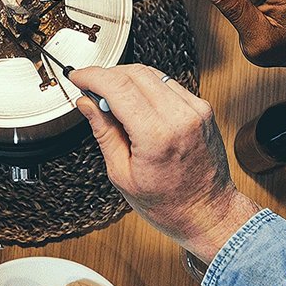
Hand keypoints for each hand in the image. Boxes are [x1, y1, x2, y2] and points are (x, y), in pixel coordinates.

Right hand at [69, 65, 258, 261]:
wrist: (207, 212)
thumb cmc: (168, 203)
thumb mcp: (121, 173)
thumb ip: (103, 131)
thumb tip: (87, 103)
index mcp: (157, 135)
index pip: (118, 86)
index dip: (92, 76)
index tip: (78, 77)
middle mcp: (180, 116)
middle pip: (134, 73)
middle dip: (107, 75)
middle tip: (90, 89)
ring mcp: (195, 110)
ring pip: (152, 74)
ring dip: (126, 80)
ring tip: (113, 101)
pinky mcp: (202, 108)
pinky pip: (168, 84)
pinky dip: (147, 88)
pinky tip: (137, 105)